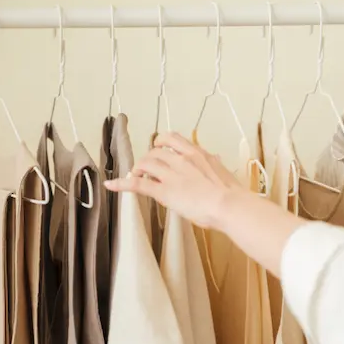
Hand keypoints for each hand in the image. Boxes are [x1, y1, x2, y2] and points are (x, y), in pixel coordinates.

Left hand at [104, 132, 244, 228]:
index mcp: (196, 153)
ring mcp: (171, 175)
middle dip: (148, 160)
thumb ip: (214, 164)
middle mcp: (181, 160)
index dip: (161, 142)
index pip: (172, 138)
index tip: (158, 146)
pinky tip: (112, 185)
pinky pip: (138, 185)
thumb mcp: (223, 171)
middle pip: (155, 152)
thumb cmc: (231, 193)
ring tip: (137, 176)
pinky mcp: (163, 191)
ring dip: (139, 170)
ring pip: (145, 164)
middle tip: (147, 170)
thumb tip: (215, 159)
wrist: (229, 205)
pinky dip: (122, 184)